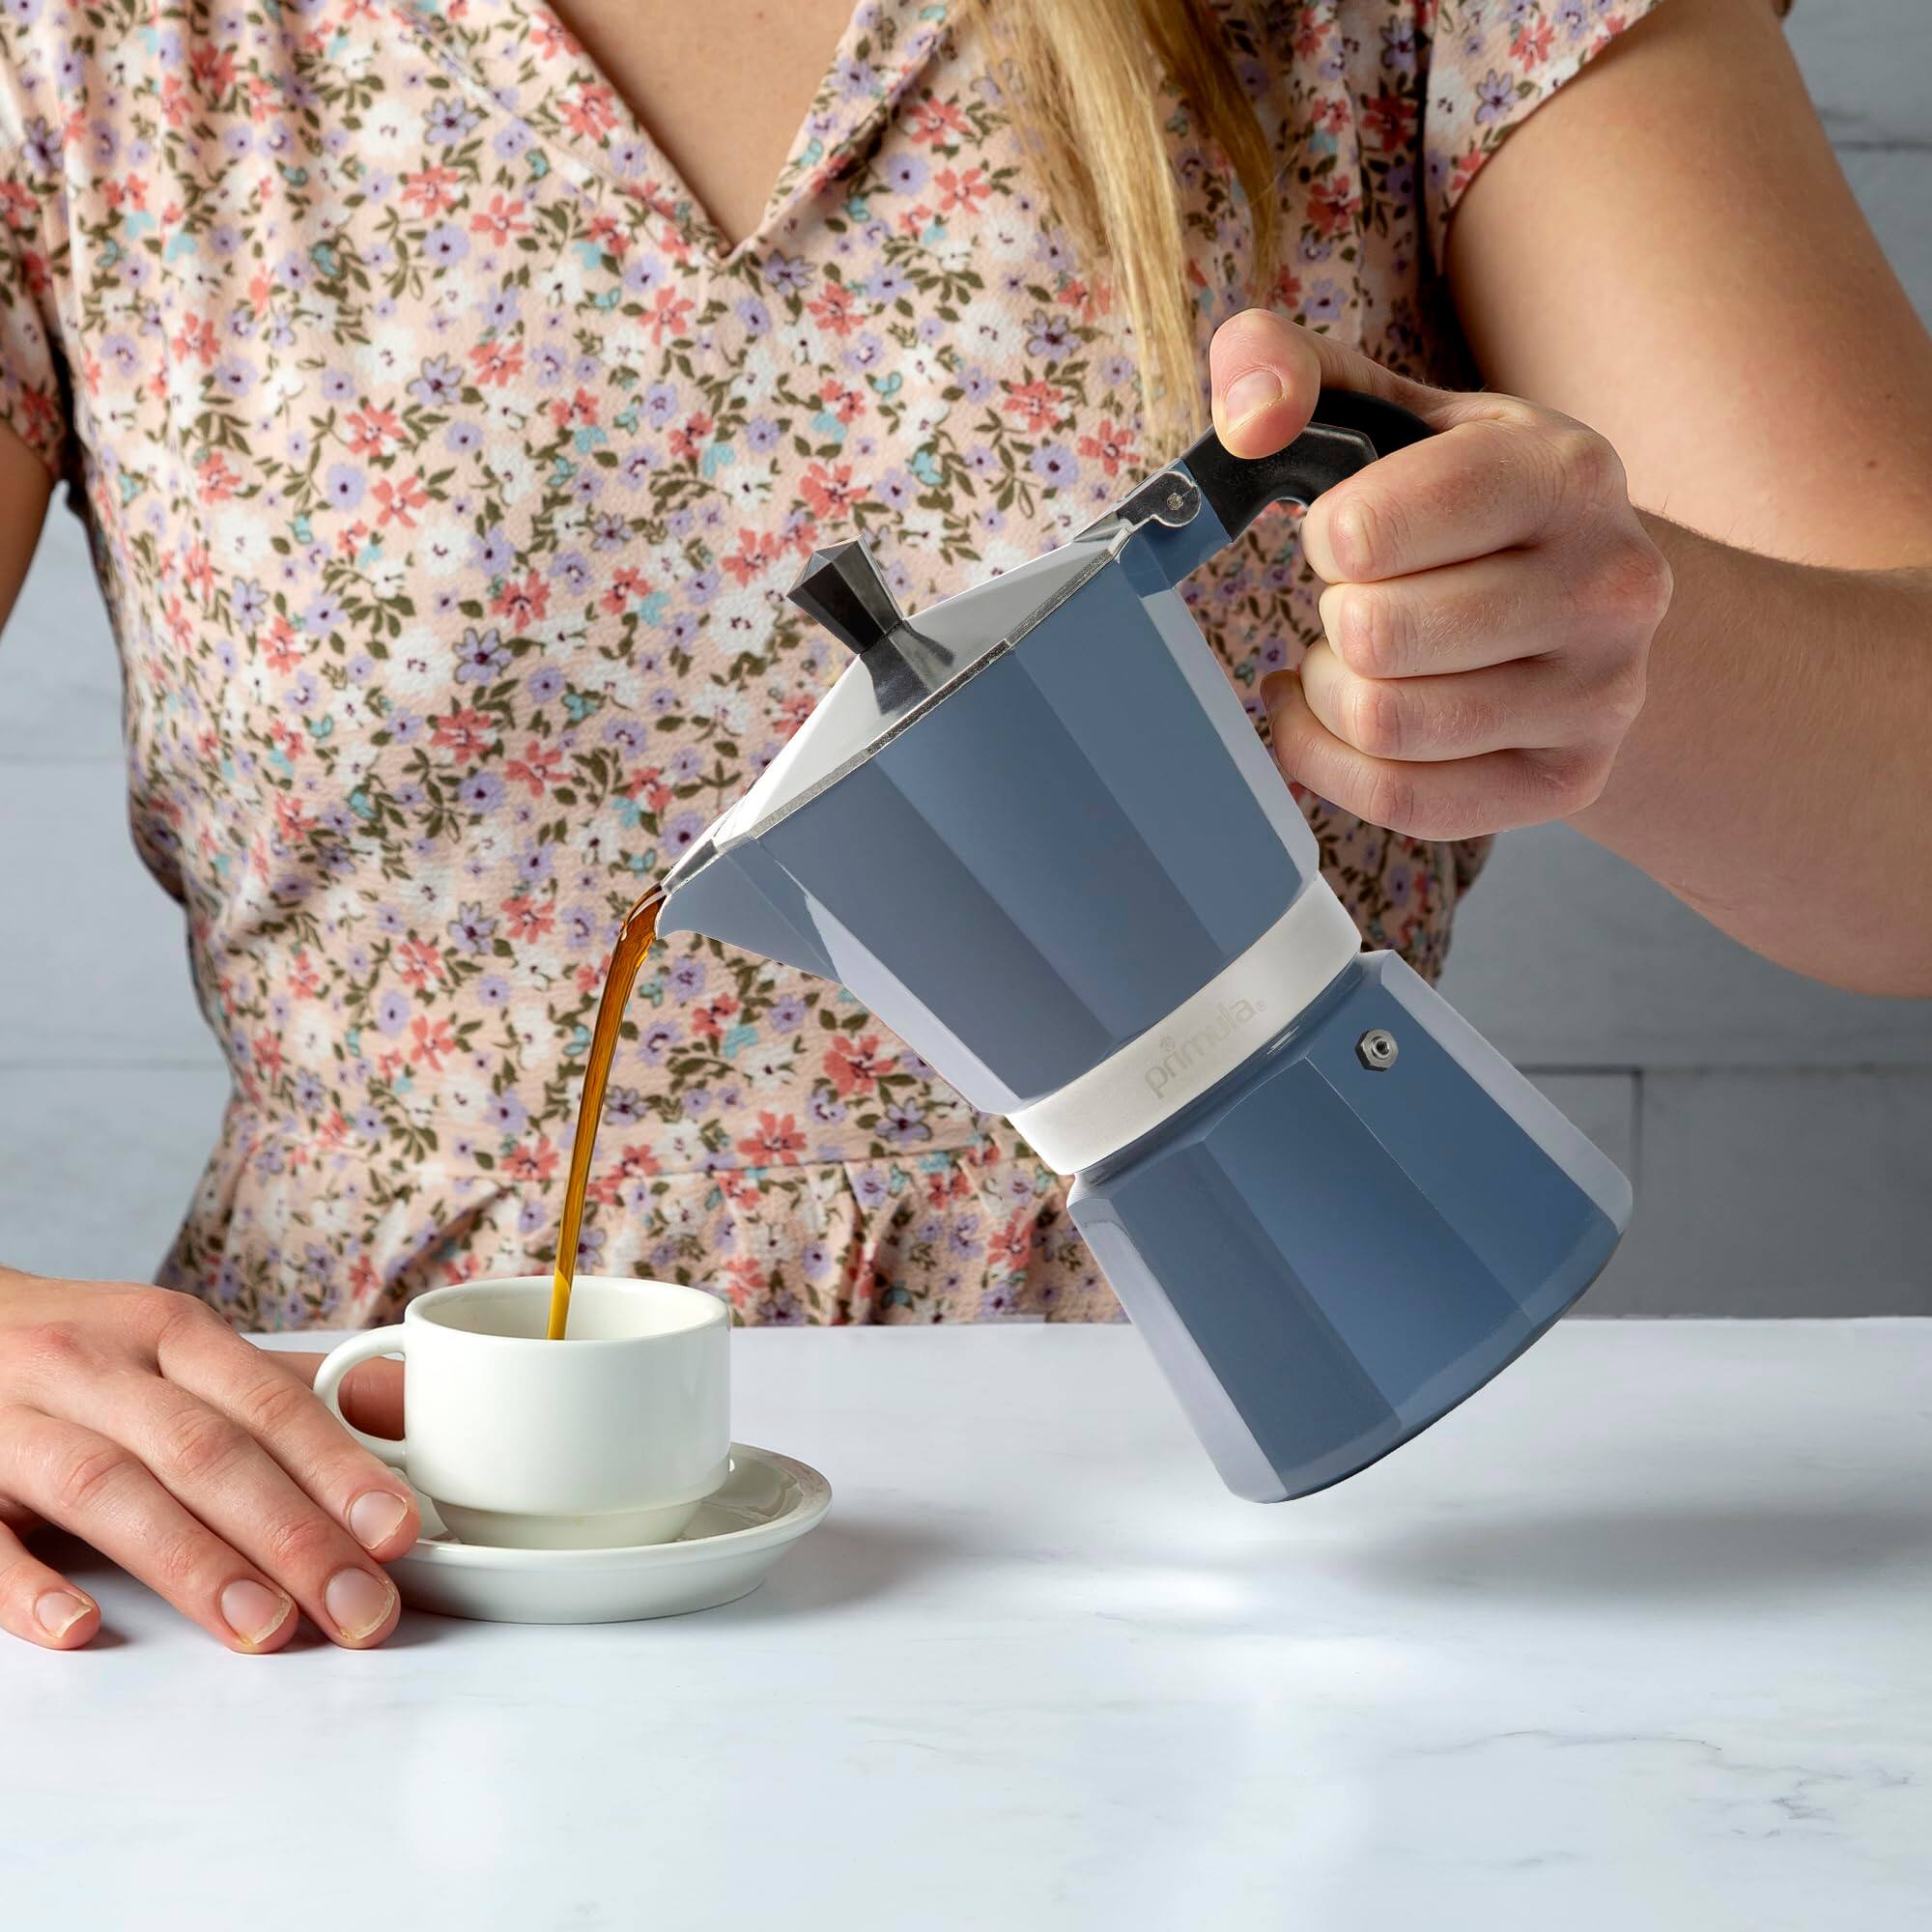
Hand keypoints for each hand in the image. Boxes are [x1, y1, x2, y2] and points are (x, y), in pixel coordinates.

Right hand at [0, 1268, 414, 1650]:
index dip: (338, 1468)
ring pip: (106, 1487)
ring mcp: (9, 1422)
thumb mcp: (186, 1349)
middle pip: (203, 1450)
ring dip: (191, 1562)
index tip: (396, 1533)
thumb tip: (408, 1411)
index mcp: (169, 1332)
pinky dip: (26, 1584)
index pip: (269, 1402)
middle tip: (355, 1607)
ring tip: (262, 1627)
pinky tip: (79, 1627)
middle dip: (291, 1534)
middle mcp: (93, 1366)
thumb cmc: (86, 1354)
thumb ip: (289, 1389)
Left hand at [1208, 311, 1672, 839]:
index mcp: (1566, 473)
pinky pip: (1402, 802)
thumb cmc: (1468, 505)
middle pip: (1372, 637)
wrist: (1594, 603)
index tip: (1352, 533)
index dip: (1328, 537)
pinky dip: (1334, 764)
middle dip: (1332, 617)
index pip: (1367, 529)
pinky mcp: (1569, 782)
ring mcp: (1600, 695)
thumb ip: (1293, 371)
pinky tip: (1336, 721)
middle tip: (1359, 599)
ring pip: (1385, 725)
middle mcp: (1608, 586)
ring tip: (1355, 658)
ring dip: (1332, 693)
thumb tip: (1248, 420)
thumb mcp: (1397, 413)